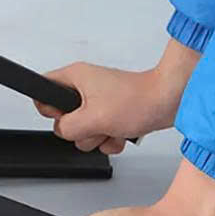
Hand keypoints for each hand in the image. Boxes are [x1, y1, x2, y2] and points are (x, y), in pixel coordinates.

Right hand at [34, 39, 200, 154]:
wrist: (170, 102)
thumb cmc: (139, 100)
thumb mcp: (93, 118)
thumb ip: (67, 126)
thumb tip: (62, 130)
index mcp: (75, 77)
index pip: (43, 91)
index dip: (50, 109)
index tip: (67, 116)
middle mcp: (85, 87)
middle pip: (63, 117)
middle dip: (80, 129)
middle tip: (95, 123)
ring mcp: (99, 100)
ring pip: (82, 129)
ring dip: (97, 136)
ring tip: (112, 127)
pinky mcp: (112, 112)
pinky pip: (99, 133)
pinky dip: (110, 138)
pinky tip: (121, 133)